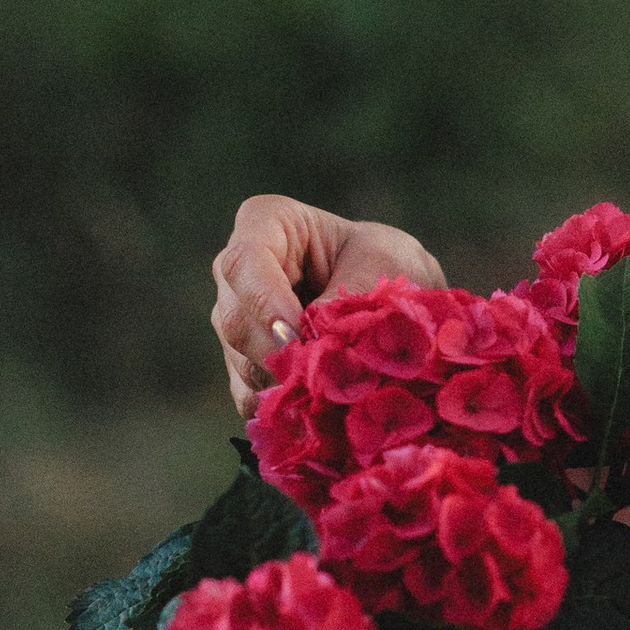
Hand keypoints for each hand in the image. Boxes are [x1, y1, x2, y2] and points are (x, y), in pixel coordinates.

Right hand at [211, 195, 444, 416]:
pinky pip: (248, 394)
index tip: (295, 333)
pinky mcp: (245, 365)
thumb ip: (345, 298)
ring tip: (335, 387)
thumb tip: (309, 343)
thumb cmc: (388, 262)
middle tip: (320, 372)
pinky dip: (284, 405)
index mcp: (266, 224)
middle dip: (276, 351)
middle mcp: (239, 273)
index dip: (263, 299)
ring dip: (285, 380)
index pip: (244, 260)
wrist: (395, 299)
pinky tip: (320, 405)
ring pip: (239, 360)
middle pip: (234, 317)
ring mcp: (238, 320)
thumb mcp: (382, 266)